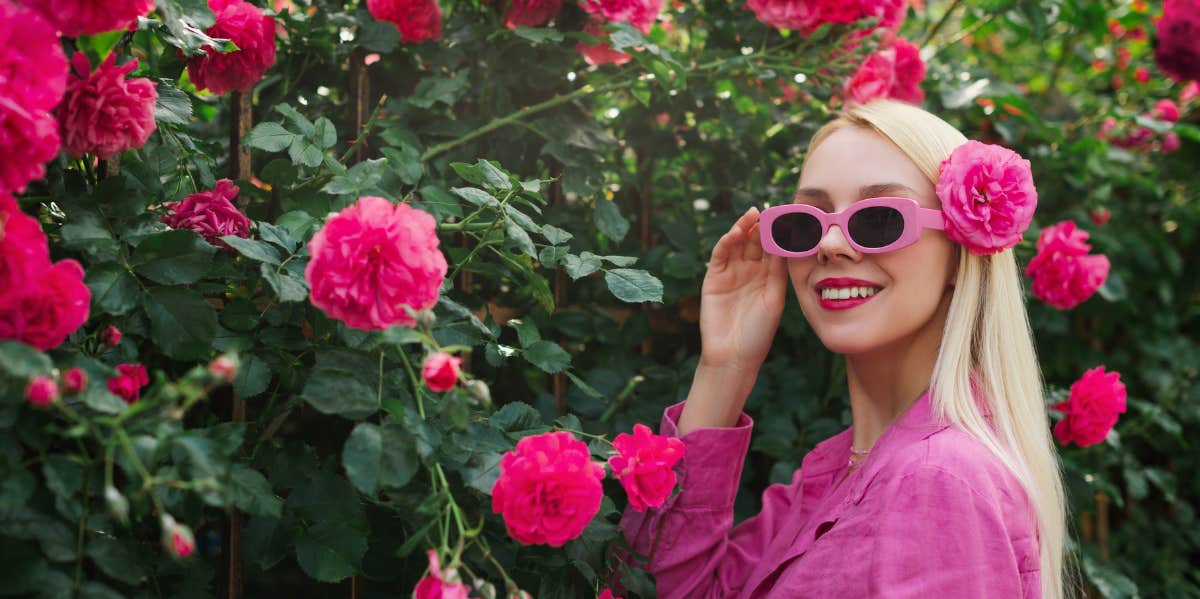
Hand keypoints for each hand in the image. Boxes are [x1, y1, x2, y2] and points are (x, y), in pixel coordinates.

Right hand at [697, 206, 787, 372]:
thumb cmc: (759, 332)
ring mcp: (731, 273)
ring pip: (738, 243)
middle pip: (755, 241)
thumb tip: (784, 243)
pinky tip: (736, 232)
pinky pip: (720, 255)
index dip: (778, 232)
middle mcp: (750, 271)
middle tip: (769, 210)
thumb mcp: (774, 298)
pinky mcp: (714, 277)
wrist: (734, 355)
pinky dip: (727, 241)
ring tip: (753, 214)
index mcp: (767, 276)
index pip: (773, 247)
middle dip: (761, 225)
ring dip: (744, 228)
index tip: (787, 216)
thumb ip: (777, 272)